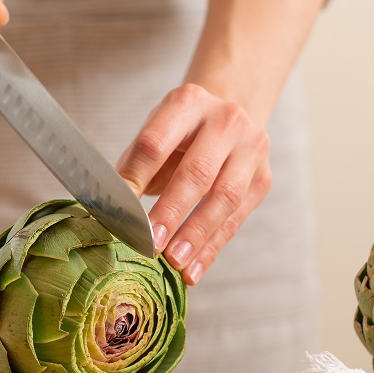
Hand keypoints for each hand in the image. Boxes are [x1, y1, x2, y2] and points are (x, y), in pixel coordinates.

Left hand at [115, 83, 271, 285]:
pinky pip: (237, 219)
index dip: (136, 177)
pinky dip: (212, 248)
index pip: (156, 142)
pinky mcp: (262, 179)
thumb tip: (111, 209)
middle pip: (197, 171)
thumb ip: (135, 166)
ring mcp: (251, 149)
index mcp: (187, 102)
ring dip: (197, 235)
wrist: (231, 115)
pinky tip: (193, 270)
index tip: (119, 211)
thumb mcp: (156, 132)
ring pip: (225, 197)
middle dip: (172, 211)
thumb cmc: (181, 132)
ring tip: (174, 261)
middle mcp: (225, 120)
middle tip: (150, 243)